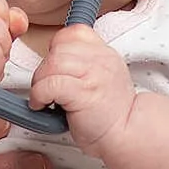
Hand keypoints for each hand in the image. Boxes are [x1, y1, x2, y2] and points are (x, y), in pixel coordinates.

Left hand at [29, 24, 134, 157]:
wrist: (128, 135)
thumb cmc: (108, 114)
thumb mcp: (101, 79)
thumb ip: (83, 64)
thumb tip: (52, 61)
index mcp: (104, 54)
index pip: (74, 33)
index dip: (57, 49)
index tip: (56, 70)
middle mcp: (101, 59)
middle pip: (58, 49)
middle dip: (44, 69)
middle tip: (46, 89)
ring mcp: (94, 74)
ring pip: (52, 64)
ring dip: (40, 82)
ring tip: (45, 98)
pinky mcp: (84, 92)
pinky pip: (50, 83)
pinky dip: (39, 94)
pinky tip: (43, 105)